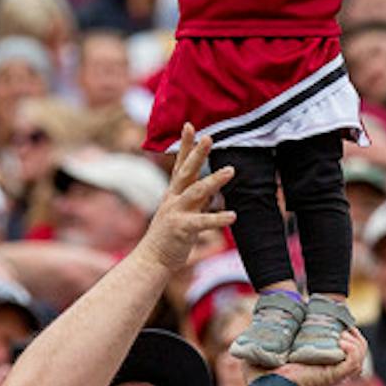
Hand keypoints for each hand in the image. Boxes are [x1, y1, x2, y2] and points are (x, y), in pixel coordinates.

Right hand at [137, 127, 235, 272]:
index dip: (185, 145)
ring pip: (196, 192)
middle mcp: (173, 199)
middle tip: (210, 136)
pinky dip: (219, 219)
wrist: (151, 260)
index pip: (180, 165)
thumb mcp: (183, 212)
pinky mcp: (182, 230)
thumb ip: (197, 200)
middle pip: (186, 172)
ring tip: (231, 170)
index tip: (190, 125)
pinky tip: (233, 215)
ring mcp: (176, 213)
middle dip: (197, 153)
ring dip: (214, 181)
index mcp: (173, 194)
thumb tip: (212, 189)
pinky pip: (203, 222)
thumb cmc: (169, 236)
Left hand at [243, 327, 367, 385]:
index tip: (333, 318)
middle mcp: (329, 367)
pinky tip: (340, 341)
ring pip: (360, 352)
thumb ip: (264, 337)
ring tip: (340, 333)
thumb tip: (257, 323)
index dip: (341, 329)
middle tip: (340, 324)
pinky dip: (352, 348)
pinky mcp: (336, 375)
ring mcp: (335, 371)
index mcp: (317, 361)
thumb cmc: (262, 378)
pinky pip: (355, 360)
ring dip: (354, 338)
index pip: (340, 344)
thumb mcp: (264, 350)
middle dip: (351, 331)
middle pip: (356, 347)